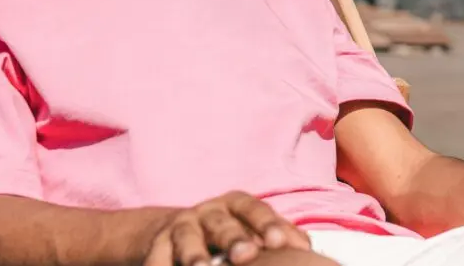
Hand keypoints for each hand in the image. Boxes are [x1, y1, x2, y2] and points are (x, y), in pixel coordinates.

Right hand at [143, 191, 310, 265]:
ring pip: (187, 238)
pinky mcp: (157, 243)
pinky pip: (158, 256)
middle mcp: (209, 211)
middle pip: (222, 223)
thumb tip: (307, 249)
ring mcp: (182, 225)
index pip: (255, 210)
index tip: (280, 243)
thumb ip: (278, 234)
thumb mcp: (252, 226)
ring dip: (194, 254)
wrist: (175, 229)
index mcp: (237, 204)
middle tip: (246, 256)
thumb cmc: (229, 230)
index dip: (267, 225)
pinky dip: (161, 265)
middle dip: (234, 239)